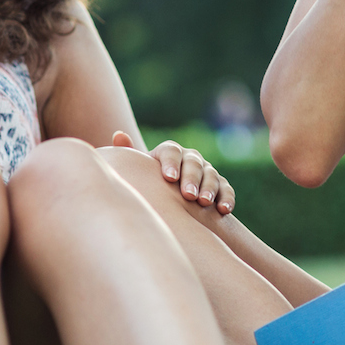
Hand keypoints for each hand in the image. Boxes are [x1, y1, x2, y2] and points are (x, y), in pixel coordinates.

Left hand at [111, 131, 235, 213]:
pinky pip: (226, 189)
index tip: (169, 178)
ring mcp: (207, 171)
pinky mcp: (220, 186)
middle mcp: (190, 158)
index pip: (171, 151)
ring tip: (204, 203)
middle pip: (193, 163)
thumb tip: (118, 135)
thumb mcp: (139, 171)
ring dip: (210, 188)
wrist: (168, 198)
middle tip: (188, 195)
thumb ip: (129, 154)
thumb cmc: (149, 184)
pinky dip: (226, 198)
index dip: (171, 163)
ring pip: (211, 175)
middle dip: (192, 178)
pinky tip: (223, 209)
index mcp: (169, 152)